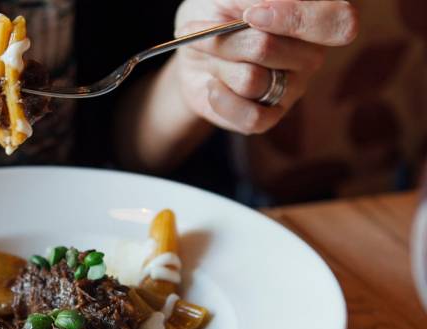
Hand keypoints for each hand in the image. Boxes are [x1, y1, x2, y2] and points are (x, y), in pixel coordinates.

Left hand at [173, 0, 358, 133]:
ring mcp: (293, 89)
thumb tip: (264, 10)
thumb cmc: (214, 15)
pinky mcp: (269, 117)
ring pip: (252, 80)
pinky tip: (213, 86)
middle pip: (269, 48)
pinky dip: (220, 99)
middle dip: (227, 40)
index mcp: (313, 17)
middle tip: (204, 32)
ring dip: (218, 65)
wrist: (190, 52)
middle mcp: (310, 55)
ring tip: (212, 58)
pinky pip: (251, 116)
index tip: (252, 14)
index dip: (296, 17)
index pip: (339, 21)